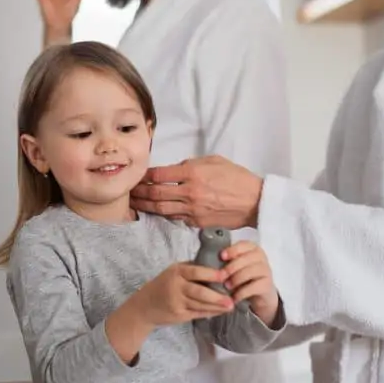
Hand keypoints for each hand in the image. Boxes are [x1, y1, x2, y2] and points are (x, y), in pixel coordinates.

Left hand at [130, 155, 263, 228]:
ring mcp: (192, 210)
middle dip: (139, 193)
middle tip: (129, 192)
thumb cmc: (236, 177)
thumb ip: (190, 164)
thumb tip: (173, 170)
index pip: (158, 175)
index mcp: (192, 173)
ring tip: (135, 204)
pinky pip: (175, 218)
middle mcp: (189, 192)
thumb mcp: (213, 160)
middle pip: (155, 194)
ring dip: (146, 207)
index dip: (144, 176)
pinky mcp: (197, 222)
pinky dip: (164, 214)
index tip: (137, 176)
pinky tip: (156, 212)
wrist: (254, 200)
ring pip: (161, 209)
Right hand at [135, 262, 234, 326]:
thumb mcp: (173, 272)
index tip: (225, 276)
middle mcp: (176, 286)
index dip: (211, 274)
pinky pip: (198, 313)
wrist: (145, 306)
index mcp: (176, 272)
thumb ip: (191, 269)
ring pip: (201, 304)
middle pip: (199, 292)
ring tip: (230, 306)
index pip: (195, 272)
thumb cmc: (163, 285)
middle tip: (231, 298)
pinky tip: (220, 311)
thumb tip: (216, 264)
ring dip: (217, 306)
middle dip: (217, 296)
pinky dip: (211, 312)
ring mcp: (177, 302)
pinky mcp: (179, 315)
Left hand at [218, 241, 279, 325]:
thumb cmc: (243, 276)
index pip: (243, 245)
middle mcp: (261, 257)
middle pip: (245, 259)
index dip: (232, 250)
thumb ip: (227, 259)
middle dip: (230, 268)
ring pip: (249, 272)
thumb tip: (208, 257)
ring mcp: (266, 270)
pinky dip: (241, 293)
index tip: (221, 256)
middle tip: (220, 276)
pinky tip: (234, 297)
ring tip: (227, 286)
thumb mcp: (235, 265)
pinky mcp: (267, 285)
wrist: (260, 293)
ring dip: (235, 280)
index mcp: (252, 248)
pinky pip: (253, 287)